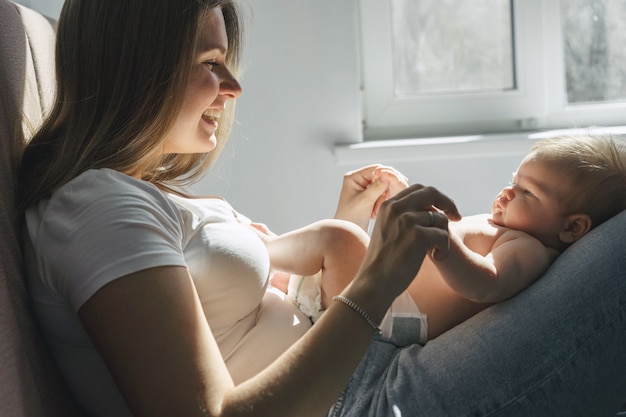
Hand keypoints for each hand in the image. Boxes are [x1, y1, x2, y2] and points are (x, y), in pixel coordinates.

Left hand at [334, 164, 408, 230]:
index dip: (387, 173)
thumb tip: (388, 174)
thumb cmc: (351, 217)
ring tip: (376, 209)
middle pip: (380, 176)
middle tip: (390, 196)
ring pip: (382, 186)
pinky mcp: (368, 197)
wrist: (347, 233)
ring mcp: (363, 189)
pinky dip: (382, 202)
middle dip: (385, 188)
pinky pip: (381, 195)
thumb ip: (377, 187)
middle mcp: (358, 180)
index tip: (398, 180)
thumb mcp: (365, 201)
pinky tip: (375, 212)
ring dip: (383, 197)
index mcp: (353, 177)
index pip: (375, 169)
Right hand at [351, 184, 460, 305]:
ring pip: (440, 218)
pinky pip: (443, 234)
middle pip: (432, 192)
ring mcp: (407, 220)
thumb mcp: (387, 230)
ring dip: (444, 235)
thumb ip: (402, 216)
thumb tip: (430, 208)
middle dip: (448, 203)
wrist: (375, 282)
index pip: (418, 189)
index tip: (444, 210)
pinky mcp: (418, 235)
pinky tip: (437, 258)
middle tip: (457, 218)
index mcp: (388, 205)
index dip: (435, 197)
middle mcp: (396, 208)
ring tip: (436, 251)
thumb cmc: (384, 261)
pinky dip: (444, 248)